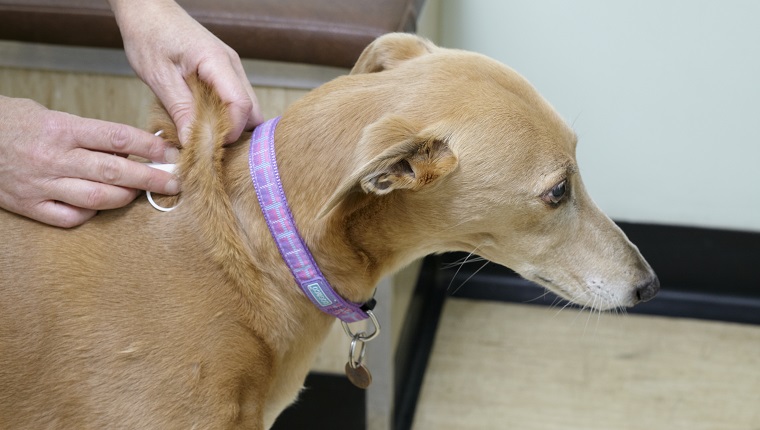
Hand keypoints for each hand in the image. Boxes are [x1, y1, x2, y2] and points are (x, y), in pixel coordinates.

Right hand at [0, 96, 179, 227]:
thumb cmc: (11, 122)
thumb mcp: (51, 115)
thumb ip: (87, 132)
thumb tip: (130, 148)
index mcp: (61, 128)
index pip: (118, 138)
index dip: (150, 147)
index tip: (172, 153)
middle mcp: (53, 158)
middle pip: (115, 172)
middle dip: (151, 178)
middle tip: (175, 182)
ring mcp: (41, 185)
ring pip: (97, 199)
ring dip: (127, 197)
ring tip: (143, 193)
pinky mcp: (28, 206)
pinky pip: (70, 218)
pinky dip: (91, 214)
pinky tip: (101, 206)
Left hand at [109, 0, 263, 144]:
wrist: (147, 10)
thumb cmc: (149, 34)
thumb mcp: (158, 76)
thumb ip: (180, 109)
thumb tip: (192, 142)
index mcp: (217, 62)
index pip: (240, 105)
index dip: (230, 132)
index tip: (209, 147)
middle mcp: (232, 65)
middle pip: (251, 110)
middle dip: (236, 133)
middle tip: (210, 148)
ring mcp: (231, 68)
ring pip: (246, 107)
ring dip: (230, 125)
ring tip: (206, 137)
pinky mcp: (224, 72)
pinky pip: (234, 100)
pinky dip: (224, 115)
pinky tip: (205, 123)